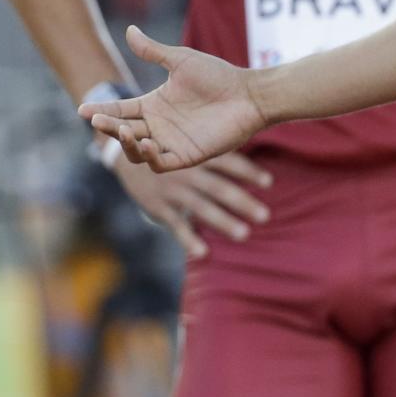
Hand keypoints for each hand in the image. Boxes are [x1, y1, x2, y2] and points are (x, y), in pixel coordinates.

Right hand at [82, 25, 269, 170]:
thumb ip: (153, 51)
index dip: (101, 110)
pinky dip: (150, 156)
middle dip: (109, 127)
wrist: (249, 94)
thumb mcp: (181, 61)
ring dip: (127, 144)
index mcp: (153, 105)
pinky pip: (161, 163)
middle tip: (97, 120)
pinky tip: (146, 143)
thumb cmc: (218, 76)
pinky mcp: (187, 156)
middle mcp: (158, 126)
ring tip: (123, 130)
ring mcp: (171, 143)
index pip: (120, 110)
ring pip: (137, 151)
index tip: (82, 107)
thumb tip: (128, 30)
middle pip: (123, 131)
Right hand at [111, 151, 273, 258]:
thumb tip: (252, 144)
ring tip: (244, 234)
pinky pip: (176, 225)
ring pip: (201, 208)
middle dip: (243, 202)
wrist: (126, 153)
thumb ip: (217, 150)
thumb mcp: (190, 143)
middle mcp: (187, 172)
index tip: (269, 183)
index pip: (229, 163)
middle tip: (265, 216)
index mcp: (198, 155)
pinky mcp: (158, 207)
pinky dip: (188, 240)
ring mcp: (172, 191)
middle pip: (219, 188)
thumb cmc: (170, 149)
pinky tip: (204, 253)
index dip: (248, 172)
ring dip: (223, 222)